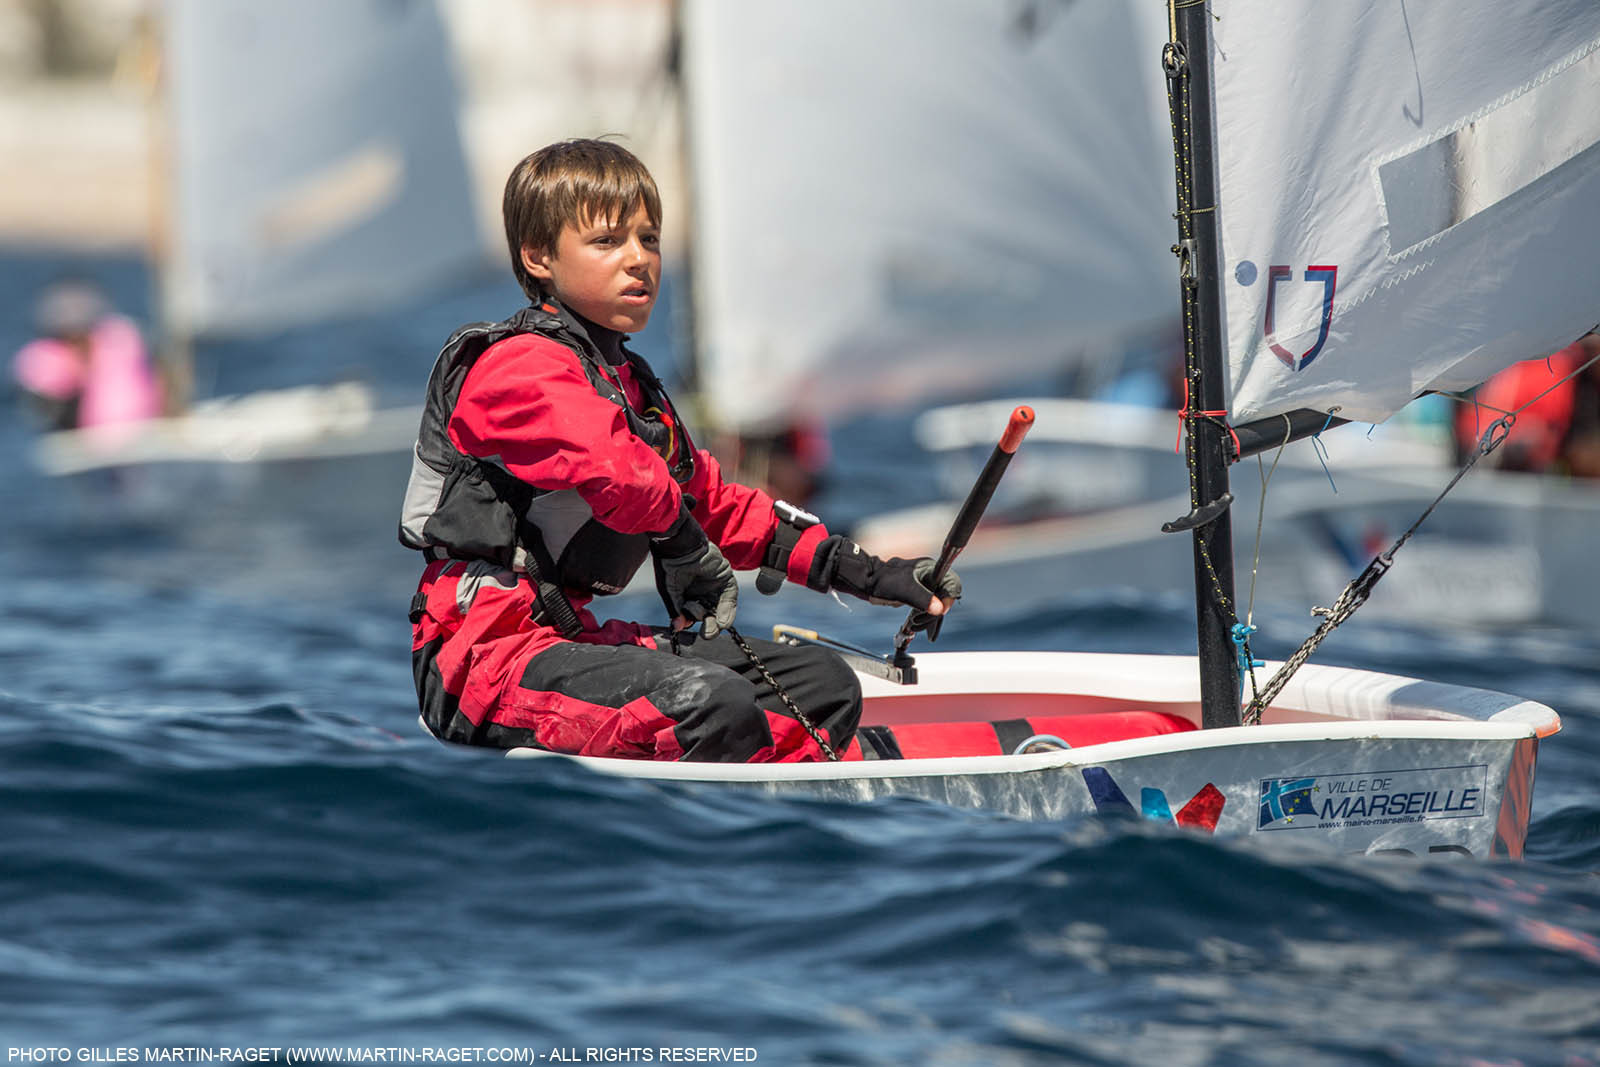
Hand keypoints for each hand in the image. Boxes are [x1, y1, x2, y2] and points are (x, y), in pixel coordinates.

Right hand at [653, 509, 738, 637]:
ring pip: (720, 609)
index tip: (687, 626)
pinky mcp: (726, 578)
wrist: (680, 543)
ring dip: (719, 620)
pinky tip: (724, 620)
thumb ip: (675, 609)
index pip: (693, 616)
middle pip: (709, 615)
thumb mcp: (670, 591)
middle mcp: (702, 593)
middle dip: (708, 626)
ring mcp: (715, 586)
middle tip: (706, 633)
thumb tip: (678, 628)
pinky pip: (730, 597)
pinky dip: (728, 609)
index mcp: (687, 596)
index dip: (691, 622)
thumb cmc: (670, 565)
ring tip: (715, 627)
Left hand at [824, 538, 960, 633]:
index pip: (952, 584)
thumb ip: (923, 598)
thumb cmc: (884, 580)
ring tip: (914, 624)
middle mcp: (931, 575)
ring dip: (928, 617)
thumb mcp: (904, 590)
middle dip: (934, 613)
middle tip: (920, 622)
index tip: (939, 611)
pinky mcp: (920, 593)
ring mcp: (926, 584)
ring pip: (937, 604)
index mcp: (931, 569)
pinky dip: (924, 616)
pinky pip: (928, 607)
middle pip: (945, 597)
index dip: (948, 599)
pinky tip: (916, 623)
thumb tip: (939, 609)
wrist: (868, 580)